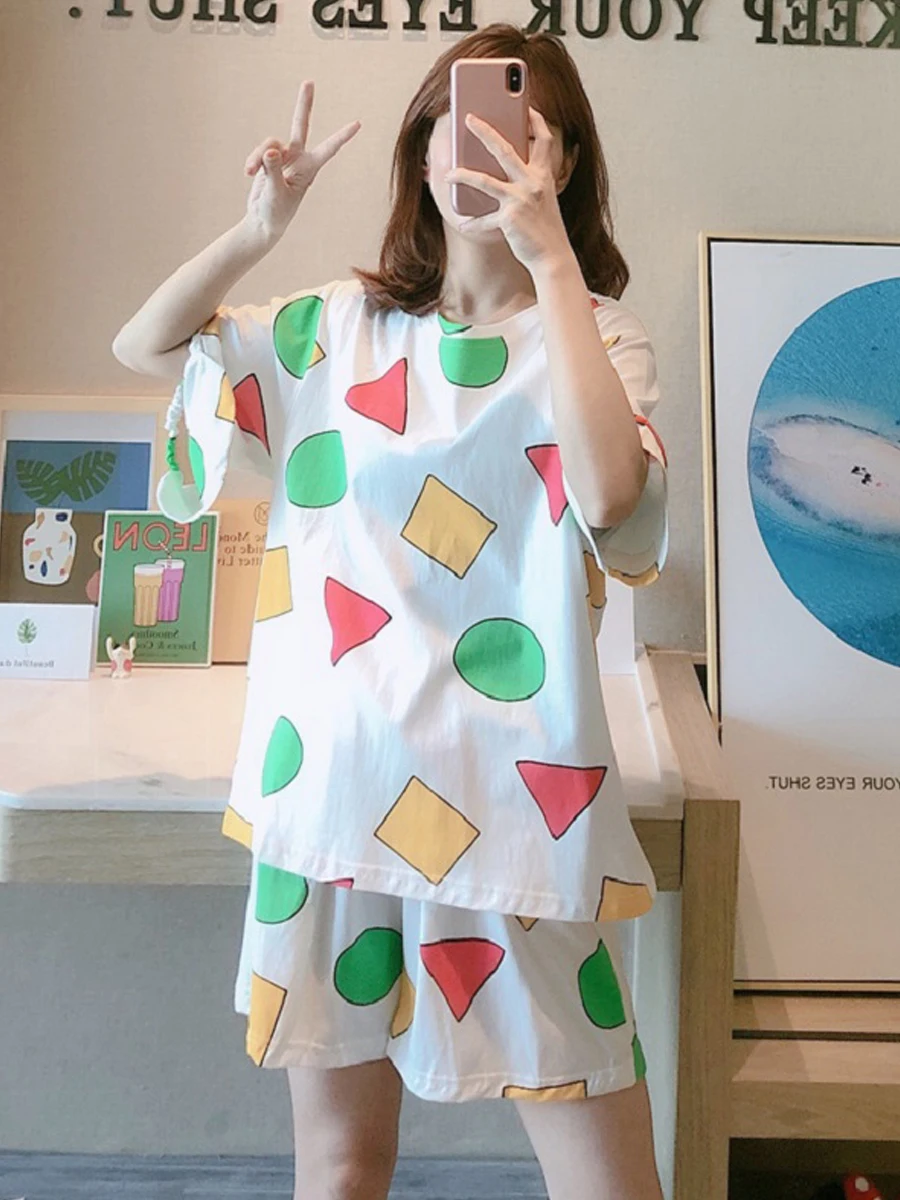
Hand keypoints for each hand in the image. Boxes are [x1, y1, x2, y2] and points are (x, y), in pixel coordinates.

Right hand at [243, 80, 360, 246]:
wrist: (262, 220)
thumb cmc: (275, 212)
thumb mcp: (275, 194)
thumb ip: (273, 171)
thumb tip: (271, 150)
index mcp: (309, 170)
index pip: (328, 150)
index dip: (342, 136)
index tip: (358, 124)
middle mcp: (298, 159)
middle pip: (301, 125)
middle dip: (304, 104)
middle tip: (309, 82)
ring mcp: (283, 157)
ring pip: (270, 143)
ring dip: (257, 156)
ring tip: (250, 173)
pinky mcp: (268, 158)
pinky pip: (259, 150)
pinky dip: (252, 160)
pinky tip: (248, 173)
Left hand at [444, 107, 571, 270]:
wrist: (553, 256)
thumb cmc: (545, 227)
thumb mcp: (542, 198)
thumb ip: (527, 181)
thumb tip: (498, 168)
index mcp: (543, 175)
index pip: (543, 140)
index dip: (536, 121)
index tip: (527, 107)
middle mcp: (533, 183)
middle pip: (505, 149)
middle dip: (484, 131)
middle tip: (468, 118)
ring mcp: (520, 200)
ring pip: (485, 181)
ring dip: (463, 175)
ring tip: (449, 173)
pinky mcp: (508, 219)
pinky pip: (484, 219)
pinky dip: (473, 224)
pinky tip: (463, 224)